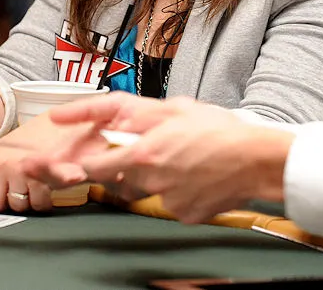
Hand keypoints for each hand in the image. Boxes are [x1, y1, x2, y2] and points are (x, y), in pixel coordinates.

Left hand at [0, 113, 102, 212]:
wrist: (73, 118)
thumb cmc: (46, 130)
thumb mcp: (15, 142)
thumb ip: (0, 163)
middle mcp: (2, 163)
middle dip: (7, 202)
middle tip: (20, 191)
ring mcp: (21, 171)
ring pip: (17, 206)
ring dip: (28, 200)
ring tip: (37, 185)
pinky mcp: (41, 179)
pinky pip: (37, 204)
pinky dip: (45, 200)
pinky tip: (48, 187)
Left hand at [37, 93, 295, 222]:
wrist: (258, 160)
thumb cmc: (218, 129)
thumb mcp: (172, 107)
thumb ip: (133, 112)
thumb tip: (109, 114)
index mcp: (143, 152)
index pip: (93, 167)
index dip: (77, 167)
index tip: (64, 165)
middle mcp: (150, 180)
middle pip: (119, 180)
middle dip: (124, 167)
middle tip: (146, 154)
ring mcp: (167, 201)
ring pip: (146, 190)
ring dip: (154, 176)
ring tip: (184, 158)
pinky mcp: (184, 215)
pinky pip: (170, 202)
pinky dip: (177, 190)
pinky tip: (197, 175)